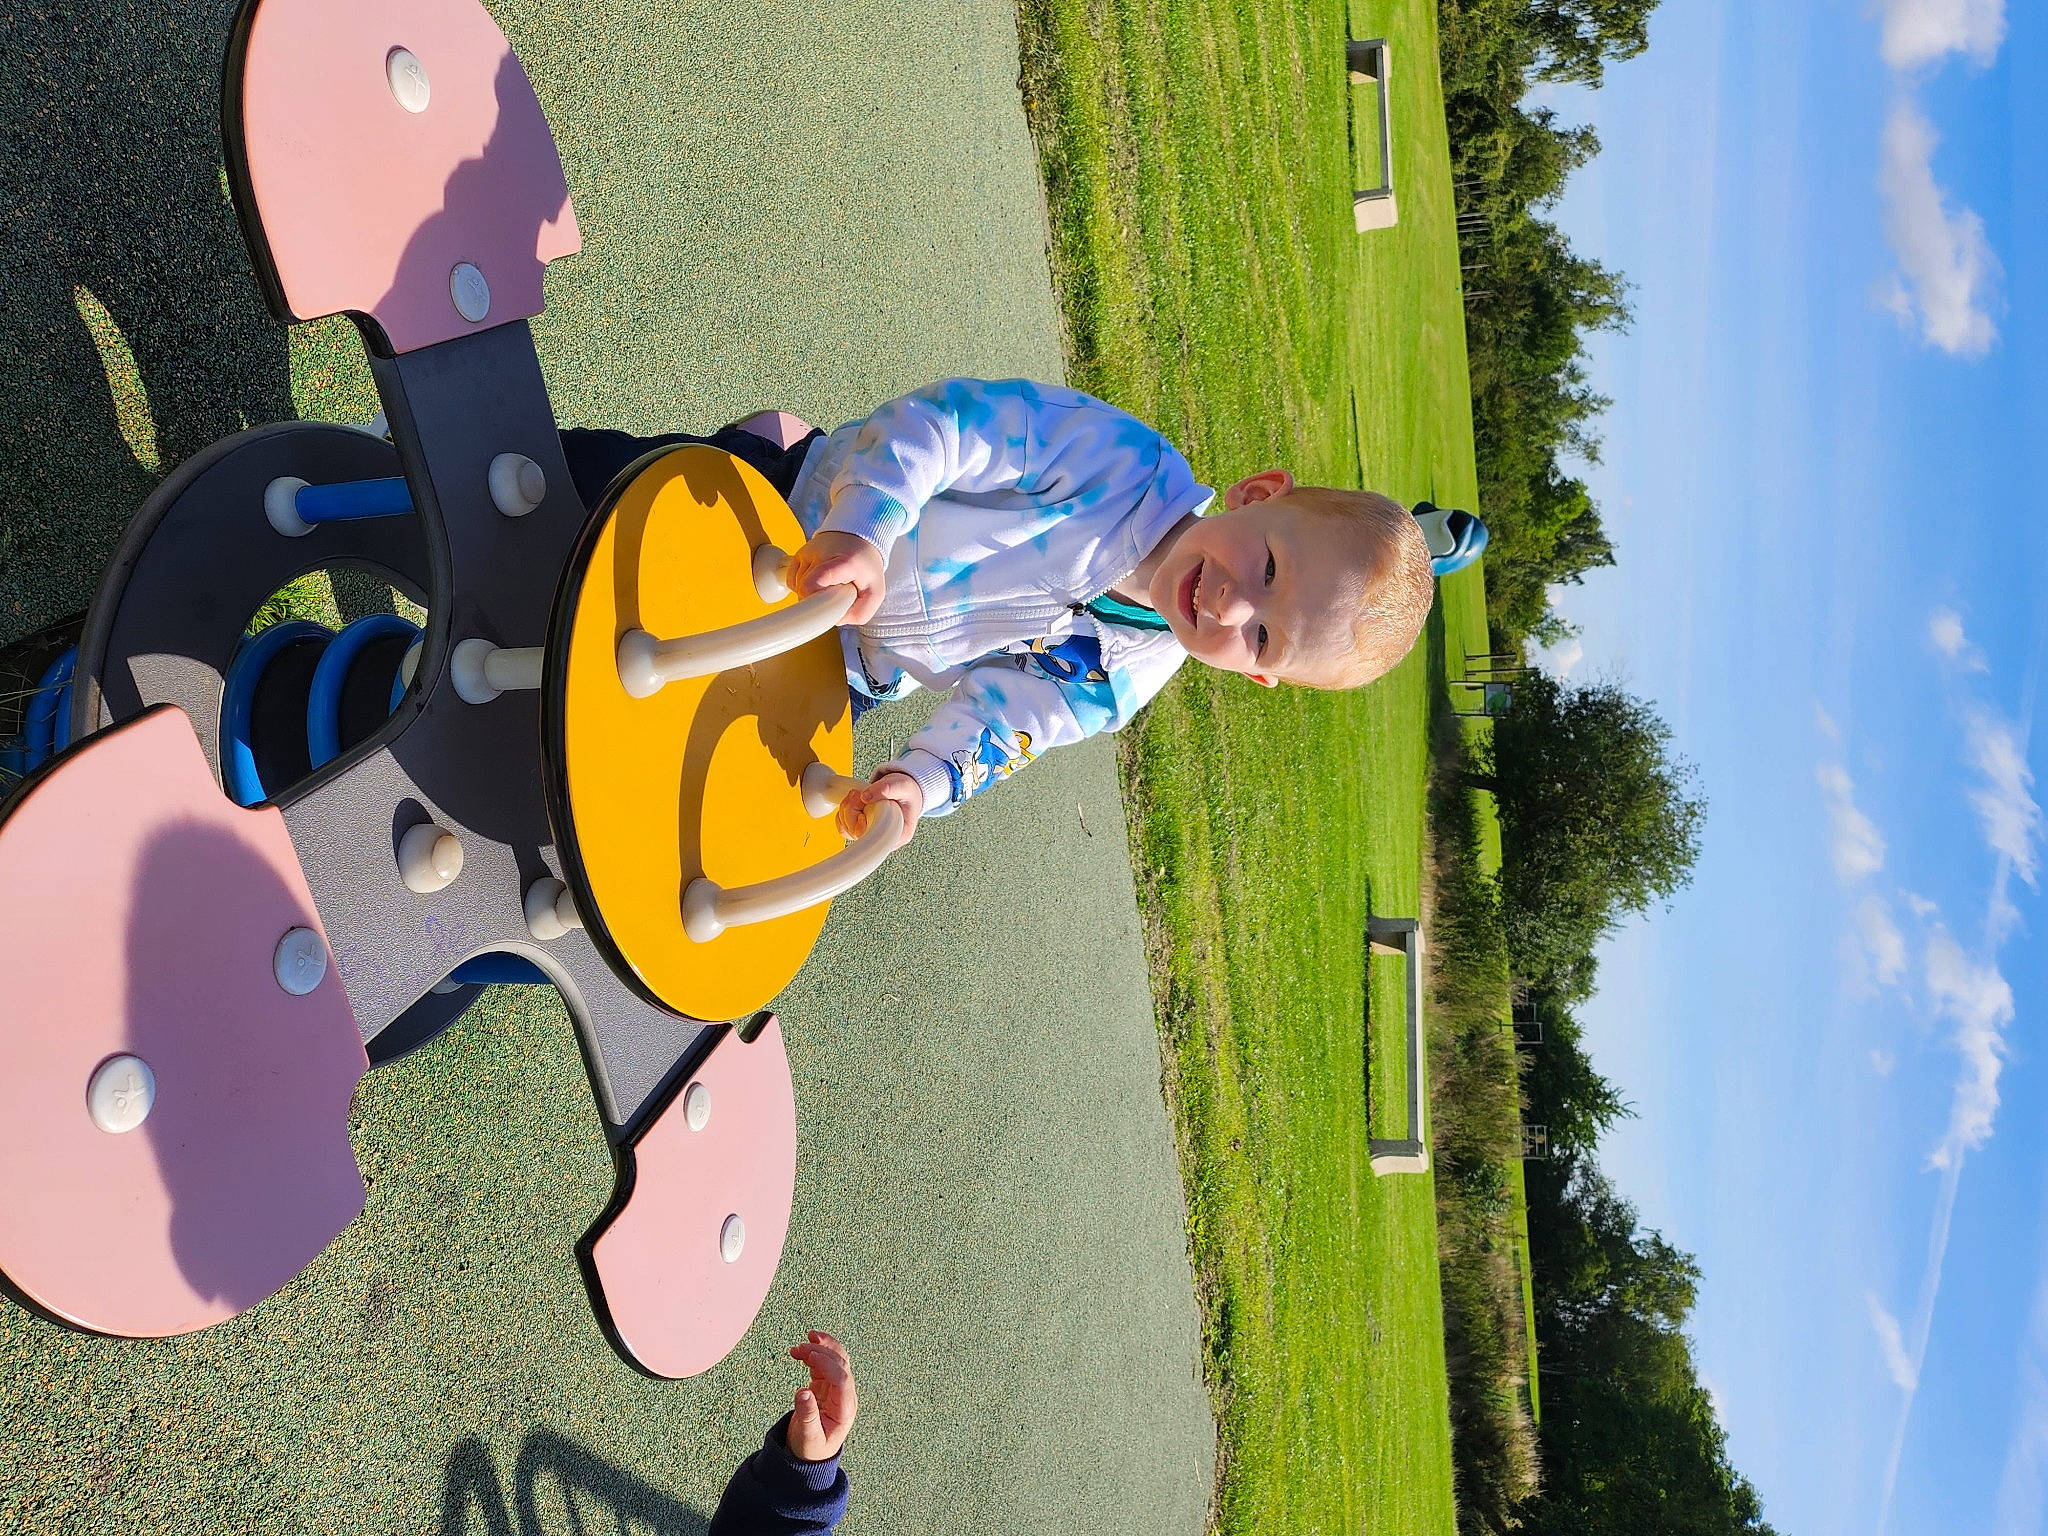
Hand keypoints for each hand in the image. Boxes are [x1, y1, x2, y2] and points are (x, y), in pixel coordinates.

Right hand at [785, 531, 885, 624]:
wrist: (859, 540)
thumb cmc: (866, 567)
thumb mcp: (875, 593)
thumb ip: (861, 613)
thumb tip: (837, 620)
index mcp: (845, 562)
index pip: (818, 579)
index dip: (813, 595)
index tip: (818, 605)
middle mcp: (823, 553)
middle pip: (804, 588)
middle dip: (816, 600)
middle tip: (832, 596)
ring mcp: (809, 552)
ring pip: (797, 585)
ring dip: (810, 593)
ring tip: (827, 586)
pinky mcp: (800, 553)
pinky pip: (792, 580)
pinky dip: (801, 587)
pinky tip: (817, 583)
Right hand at [786, 1331, 857, 1461]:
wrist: (811, 1455)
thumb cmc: (812, 1449)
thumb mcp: (808, 1437)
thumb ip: (807, 1415)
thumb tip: (802, 1391)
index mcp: (845, 1409)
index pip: (842, 1379)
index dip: (827, 1364)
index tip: (809, 1356)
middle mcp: (845, 1396)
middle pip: (841, 1365)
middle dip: (822, 1352)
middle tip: (800, 1348)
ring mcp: (837, 1389)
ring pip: (835, 1360)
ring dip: (821, 1348)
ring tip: (800, 1346)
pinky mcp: (826, 1386)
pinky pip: (825, 1364)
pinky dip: (815, 1354)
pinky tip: (802, 1349)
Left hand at [836, 771, 921, 848]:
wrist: (905, 793)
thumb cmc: (907, 793)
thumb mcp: (901, 785)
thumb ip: (885, 789)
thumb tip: (864, 797)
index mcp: (900, 835)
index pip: (875, 841)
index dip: (862, 824)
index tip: (864, 807)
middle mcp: (886, 841)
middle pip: (857, 835)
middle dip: (851, 811)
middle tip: (858, 795)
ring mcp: (873, 838)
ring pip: (848, 832)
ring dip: (846, 810)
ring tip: (857, 796)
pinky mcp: (864, 833)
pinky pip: (845, 830)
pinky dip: (843, 814)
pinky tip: (852, 803)